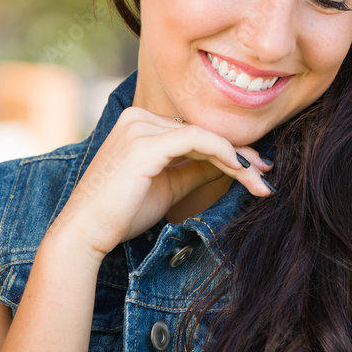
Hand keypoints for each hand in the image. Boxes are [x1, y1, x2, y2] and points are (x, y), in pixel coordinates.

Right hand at [48, 106, 274, 260]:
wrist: (84, 235)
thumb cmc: (121, 214)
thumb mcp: (169, 185)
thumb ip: (197, 169)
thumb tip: (234, 163)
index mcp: (140, 123)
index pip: (195, 131)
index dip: (230, 149)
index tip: (257, 168)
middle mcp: (138, 116)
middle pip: (203, 131)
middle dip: (239, 154)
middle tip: (267, 174)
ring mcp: (139, 126)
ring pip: (205, 135)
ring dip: (238, 159)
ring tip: (260, 182)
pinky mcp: (144, 141)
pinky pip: (197, 140)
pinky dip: (223, 154)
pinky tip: (241, 172)